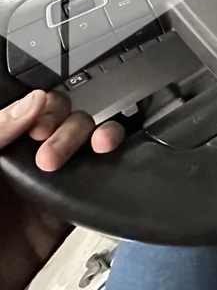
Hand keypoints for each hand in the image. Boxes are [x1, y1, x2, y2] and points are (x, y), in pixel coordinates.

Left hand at [0, 90, 124, 289]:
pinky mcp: (71, 209)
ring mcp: (52, 184)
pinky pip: (99, 178)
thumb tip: (34, 101)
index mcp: (3, 147)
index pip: (33, 110)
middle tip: (53, 156)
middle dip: (69, 129)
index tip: (41, 126)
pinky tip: (108, 156)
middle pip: (66, 122)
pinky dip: (112, 162)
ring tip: (100, 144)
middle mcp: (28, 161)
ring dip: (99, 134)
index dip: (45, 109)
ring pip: (88, 143)